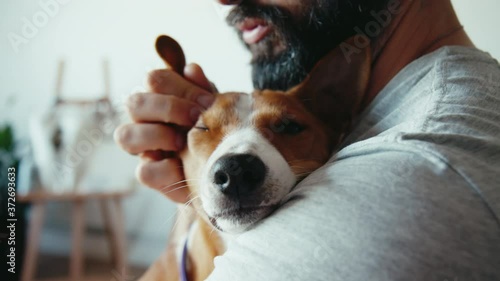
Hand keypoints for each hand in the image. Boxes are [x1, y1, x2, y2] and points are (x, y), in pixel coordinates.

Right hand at [115, 63, 214, 202]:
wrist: (224, 169)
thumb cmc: (215, 132)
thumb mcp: (214, 109)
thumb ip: (203, 90)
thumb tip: (191, 69)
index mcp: (161, 99)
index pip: (154, 80)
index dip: (177, 86)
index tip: (206, 101)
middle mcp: (146, 121)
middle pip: (134, 103)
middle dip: (166, 108)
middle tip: (193, 118)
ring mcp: (144, 149)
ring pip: (124, 136)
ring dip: (157, 136)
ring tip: (182, 142)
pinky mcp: (150, 175)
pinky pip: (143, 172)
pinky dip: (165, 169)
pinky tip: (184, 168)